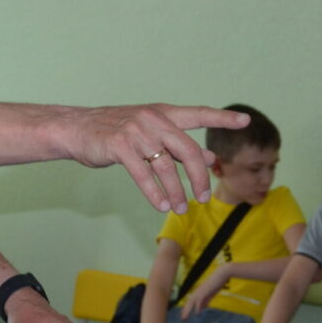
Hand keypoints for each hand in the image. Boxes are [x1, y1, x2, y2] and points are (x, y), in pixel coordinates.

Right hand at [69, 105, 247, 214]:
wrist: (76, 128)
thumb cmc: (115, 131)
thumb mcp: (150, 134)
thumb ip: (179, 144)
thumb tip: (211, 157)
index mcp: (163, 114)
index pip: (198, 114)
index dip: (221, 119)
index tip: (245, 121)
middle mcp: (152, 120)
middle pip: (186, 149)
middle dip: (199, 177)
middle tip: (205, 198)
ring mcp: (135, 132)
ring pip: (165, 166)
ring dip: (176, 191)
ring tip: (182, 208)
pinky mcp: (119, 146)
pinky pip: (142, 174)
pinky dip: (154, 192)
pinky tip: (161, 205)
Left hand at [179, 267, 229, 319]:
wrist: (221, 274)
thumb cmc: (217, 283)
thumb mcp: (210, 293)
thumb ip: (206, 300)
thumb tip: (202, 307)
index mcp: (198, 292)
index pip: (189, 301)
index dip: (186, 309)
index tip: (184, 315)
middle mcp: (197, 292)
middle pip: (188, 302)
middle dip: (185, 311)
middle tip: (183, 320)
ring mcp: (200, 291)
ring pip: (191, 302)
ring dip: (187, 311)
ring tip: (185, 319)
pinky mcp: (204, 292)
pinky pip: (199, 301)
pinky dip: (197, 308)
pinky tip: (197, 314)